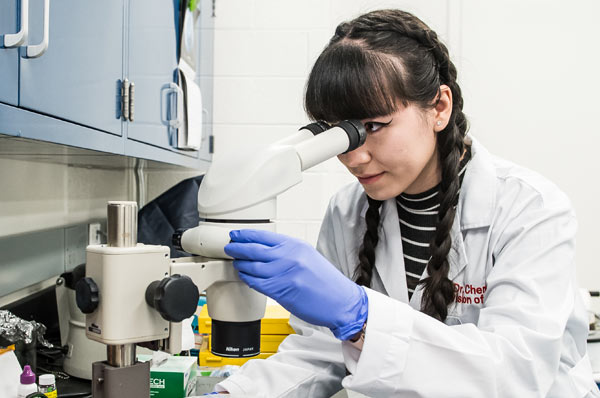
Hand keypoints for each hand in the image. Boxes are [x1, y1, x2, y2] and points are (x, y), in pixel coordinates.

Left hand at [225, 229, 367, 339]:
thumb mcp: (308, 256)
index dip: (245, 235)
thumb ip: (287, 251)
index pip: (263, 236)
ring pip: (252, 267)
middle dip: (237, 248)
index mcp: (296, 246)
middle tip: (229, 248)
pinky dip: (248, 279)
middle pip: (254, 250)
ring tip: (236, 263)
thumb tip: (264, 250)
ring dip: (241, 265)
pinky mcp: (281, 291)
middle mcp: (289, 257)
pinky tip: (245, 276)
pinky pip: (257, 283)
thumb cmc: (326, 281)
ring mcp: (284, 274)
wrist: (341, 301)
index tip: (236, 235)